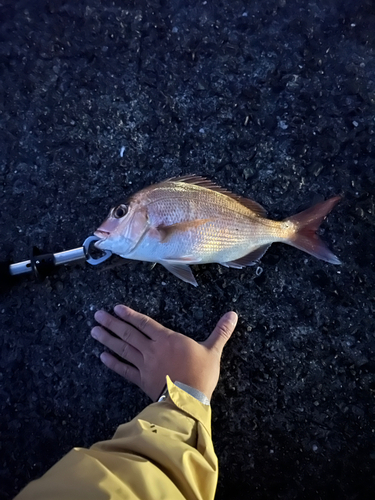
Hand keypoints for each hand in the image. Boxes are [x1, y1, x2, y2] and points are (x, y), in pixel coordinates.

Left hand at [91, 305, 237, 400]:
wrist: (188, 401)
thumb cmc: (200, 374)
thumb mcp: (213, 350)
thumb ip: (221, 332)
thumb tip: (234, 314)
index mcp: (167, 339)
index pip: (145, 323)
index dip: (130, 315)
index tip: (116, 308)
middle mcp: (152, 349)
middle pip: (128, 333)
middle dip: (112, 323)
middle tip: (96, 315)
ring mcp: (144, 365)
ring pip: (123, 349)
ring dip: (108, 339)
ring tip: (94, 330)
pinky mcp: (141, 380)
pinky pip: (124, 370)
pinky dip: (113, 363)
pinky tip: (102, 357)